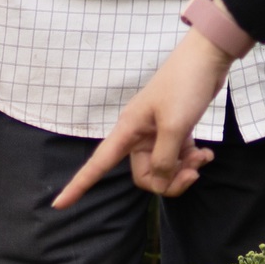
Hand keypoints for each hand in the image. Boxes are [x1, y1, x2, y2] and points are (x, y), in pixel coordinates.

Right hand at [53, 29, 230, 206]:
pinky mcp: (173, 130)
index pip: (97, 164)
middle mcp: (138, 135)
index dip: (78, 185)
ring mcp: (156, 133)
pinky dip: (192, 159)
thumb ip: (163, 159)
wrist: (206, 58)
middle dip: (169, 180)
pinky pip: (177, 157)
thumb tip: (159, 180)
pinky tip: (206, 153)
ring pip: (164, 169)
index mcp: (127, 131)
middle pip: (145, 176)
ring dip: (184, 169)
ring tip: (202, 157)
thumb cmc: (184, 86)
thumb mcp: (174, 126)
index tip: (58, 205)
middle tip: (193, 172)